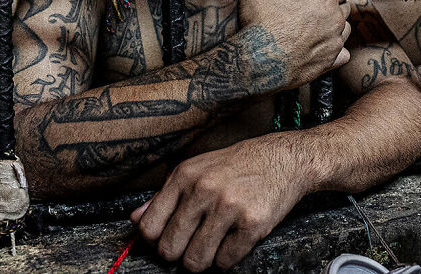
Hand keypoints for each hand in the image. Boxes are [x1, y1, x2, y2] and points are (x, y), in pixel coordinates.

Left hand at [132, 135, 303, 271]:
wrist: (284, 159)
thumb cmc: (237, 165)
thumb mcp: (196, 169)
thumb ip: (164, 196)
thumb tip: (135, 219)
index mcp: (184, 176)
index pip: (149, 227)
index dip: (156, 241)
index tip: (168, 239)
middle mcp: (203, 190)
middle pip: (170, 249)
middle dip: (179, 254)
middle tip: (192, 245)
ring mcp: (229, 208)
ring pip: (195, 262)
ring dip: (202, 260)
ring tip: (212, 245)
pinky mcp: (252, 224)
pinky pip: (225, 262)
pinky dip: (227, 257)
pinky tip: (234, 239)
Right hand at [234, 0, 352, 89]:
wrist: (259, 62)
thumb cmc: (260, 24)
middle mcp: (334, 20)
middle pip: (346, 9)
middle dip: (334, 7)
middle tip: (315, 9)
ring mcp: (334, 44)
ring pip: (346, 31)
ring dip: (336, 28)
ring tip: (318, 28)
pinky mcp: (329, 63)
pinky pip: (343, 54)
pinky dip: (335, 52)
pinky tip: (321, 49)